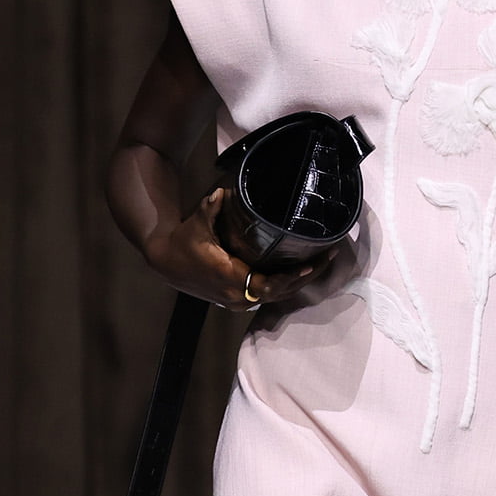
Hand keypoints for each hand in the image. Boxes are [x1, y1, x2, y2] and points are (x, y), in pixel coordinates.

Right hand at [143, 187, 328, 311]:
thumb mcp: (196, 225)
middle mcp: (237, 296)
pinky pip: (270, 294)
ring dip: (301, 281)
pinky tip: (304, 270)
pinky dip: (289, 284)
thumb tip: (222, 194)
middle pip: (281, 292)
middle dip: (307, 276)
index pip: (268, 284)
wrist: (166, 261)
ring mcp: (239, 301)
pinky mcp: (240, 299)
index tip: (312, 262)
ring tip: (323, 262)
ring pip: (278, 296)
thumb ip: (210, 210)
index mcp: (229, 278)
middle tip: (329, 256)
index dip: (292, 276)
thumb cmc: (183, 242)